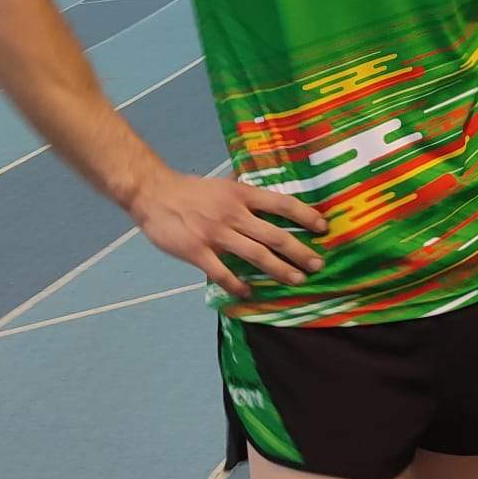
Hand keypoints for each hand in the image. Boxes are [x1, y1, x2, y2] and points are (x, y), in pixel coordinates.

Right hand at [128, 169, 328, 296]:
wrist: (154, 194)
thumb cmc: (192, 191)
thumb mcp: (224, 185)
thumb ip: (245, 197)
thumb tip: (272, 203)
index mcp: (242, 195)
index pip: (282, 204)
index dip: (305, 216)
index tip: (323, 227)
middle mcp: (234, 213)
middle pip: (275, 235)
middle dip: (299, 251)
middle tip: (317, 264)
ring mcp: (216, 234)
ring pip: (255, 255)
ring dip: (279, 270)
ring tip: (296, 280)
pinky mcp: (198, 252)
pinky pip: (222, 273)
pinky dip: (237, 285)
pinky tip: (248, 293)